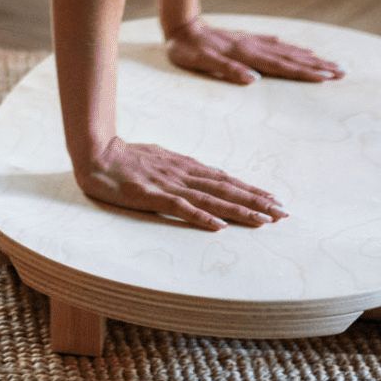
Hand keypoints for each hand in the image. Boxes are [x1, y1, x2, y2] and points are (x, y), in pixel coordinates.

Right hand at [77, 135, 285, 230]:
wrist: (96, 154)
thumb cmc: (127, 157)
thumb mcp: (162, 157)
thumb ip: (186, 168)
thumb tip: (212, 173)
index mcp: (186, 166)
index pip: (225, 181)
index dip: (251, 191)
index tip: (275, 201)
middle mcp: (183, 174)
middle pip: (226, 189)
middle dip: (256, 202)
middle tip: (283, 214)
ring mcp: (169, 184)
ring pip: (211, 199)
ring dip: (240, 210)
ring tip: (264, 221)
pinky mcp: (152, 196)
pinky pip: (181, 208)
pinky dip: (202, 217)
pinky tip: (220, 226)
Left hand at [164, 17, 344, 85]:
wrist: (180, 25)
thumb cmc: (188, 49)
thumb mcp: (201, 63)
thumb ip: (227, 70)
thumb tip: (253, 80)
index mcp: (246, 55)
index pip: (282, 67)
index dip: (306, 73)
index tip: (328, 78)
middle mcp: (254, 47)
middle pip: (292, 59)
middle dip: (318, 66)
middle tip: (343, 72)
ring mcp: (251, 42)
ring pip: (287, 51)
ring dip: (309, 57)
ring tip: (330, 62)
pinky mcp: (245, 39)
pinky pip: (275, 45)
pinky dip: (291, 48)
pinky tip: (299, 49)